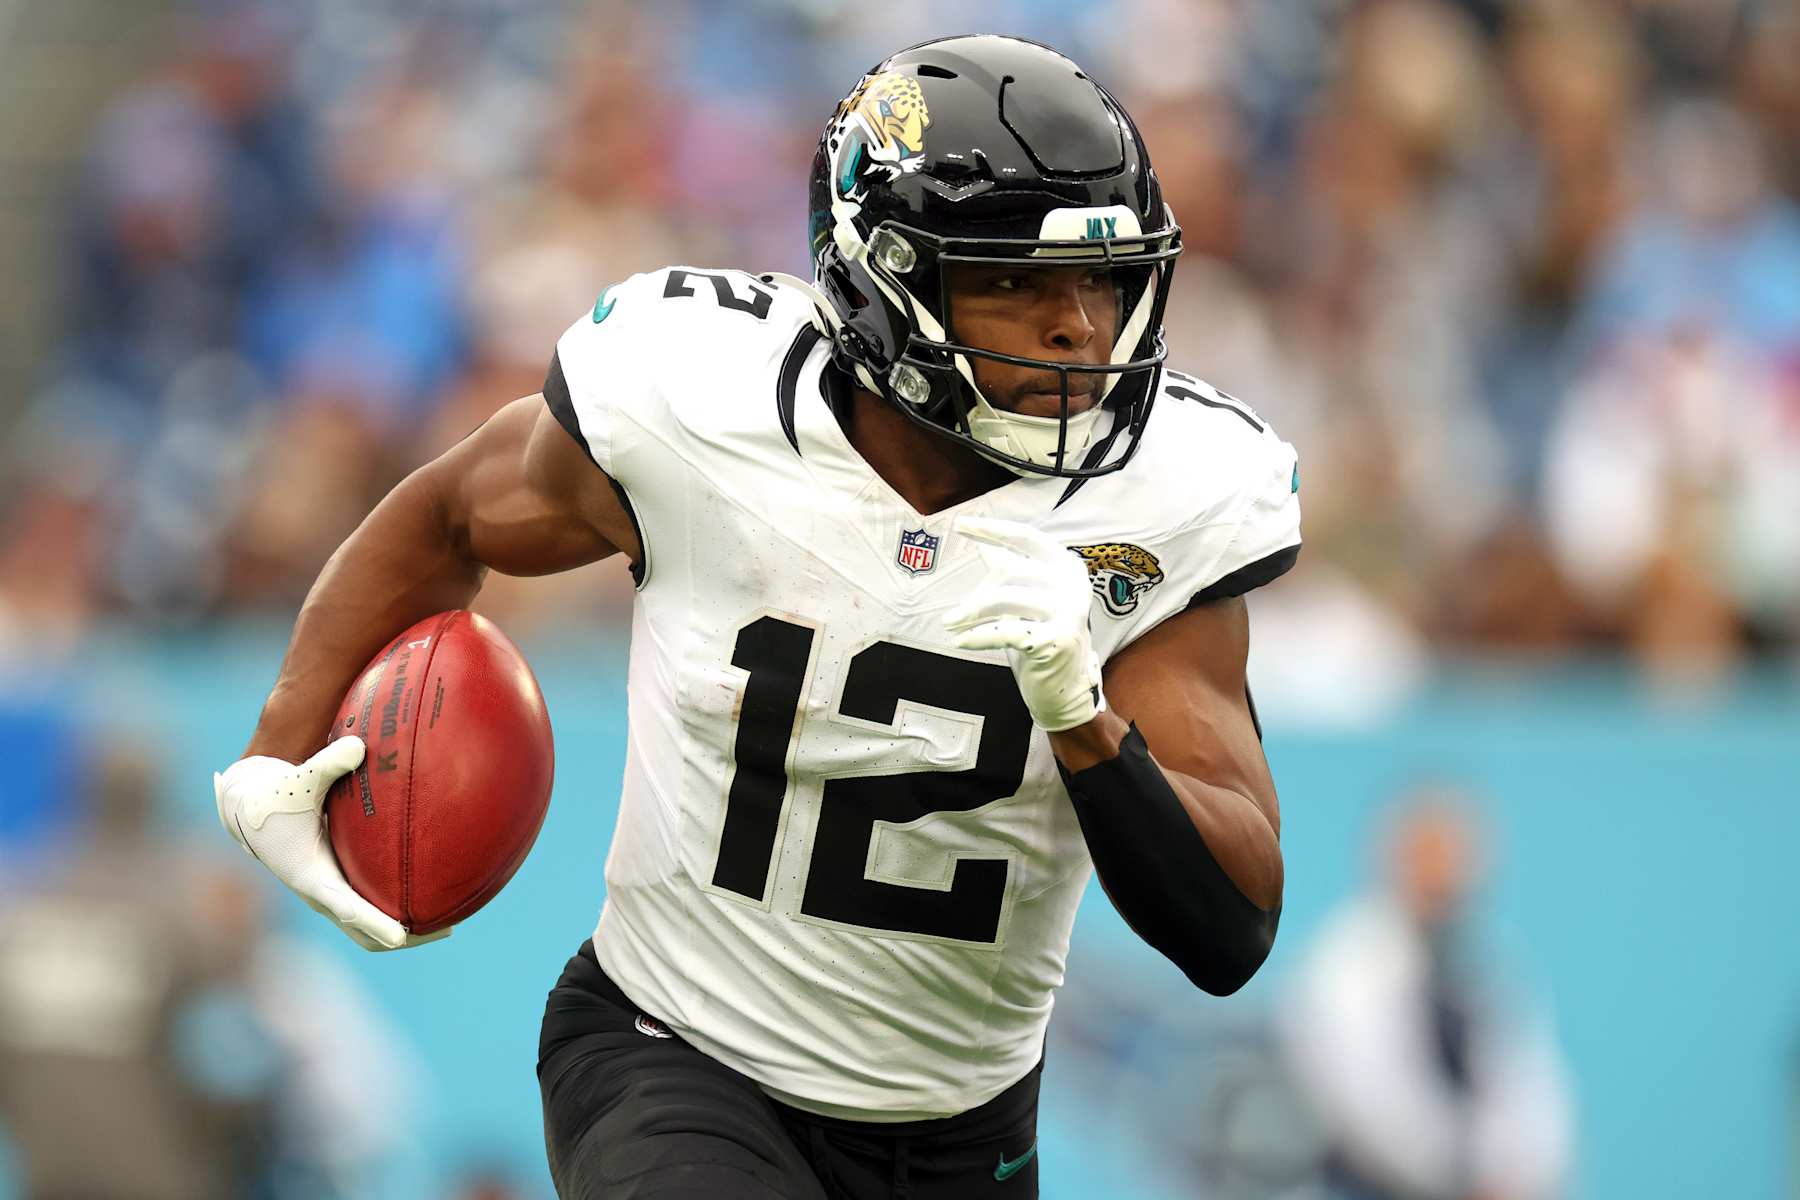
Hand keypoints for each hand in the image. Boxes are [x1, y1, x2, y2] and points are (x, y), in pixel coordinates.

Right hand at [215, 736, 449, 951]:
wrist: (247, 809)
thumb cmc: (274, 794)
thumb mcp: (298, 779)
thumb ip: (328, 764)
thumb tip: (360, 746)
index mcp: (309, 876)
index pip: (347, 908)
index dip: (374, 923)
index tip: (402, 936)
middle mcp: (320, 893)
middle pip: (365, 933)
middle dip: (404, 938)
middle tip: (445, 931)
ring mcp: (327, 893)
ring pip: (367, 927)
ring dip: (404, 931)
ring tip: (447, 924)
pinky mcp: (334, 885)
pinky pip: (367, 910)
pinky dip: (393, 912)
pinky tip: (427, 895)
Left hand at [944, 516, 1104, 731]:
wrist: (1066, 690)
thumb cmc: (1043, 639)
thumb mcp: (1028, 601)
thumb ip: (1013, 573)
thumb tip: (983, 545)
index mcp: (1067, 567)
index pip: (1025, 537)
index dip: (992, 529)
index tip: (960, 524)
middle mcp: (1073, 585)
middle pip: (1009, 571)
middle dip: (976, 594)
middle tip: (952, 616)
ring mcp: (1068, 612)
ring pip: (1003, 599)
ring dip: (970, 614)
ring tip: (951, 626)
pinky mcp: (1056, 640)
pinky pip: (1004, 630)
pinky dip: (977, 636)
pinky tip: (960, 642)